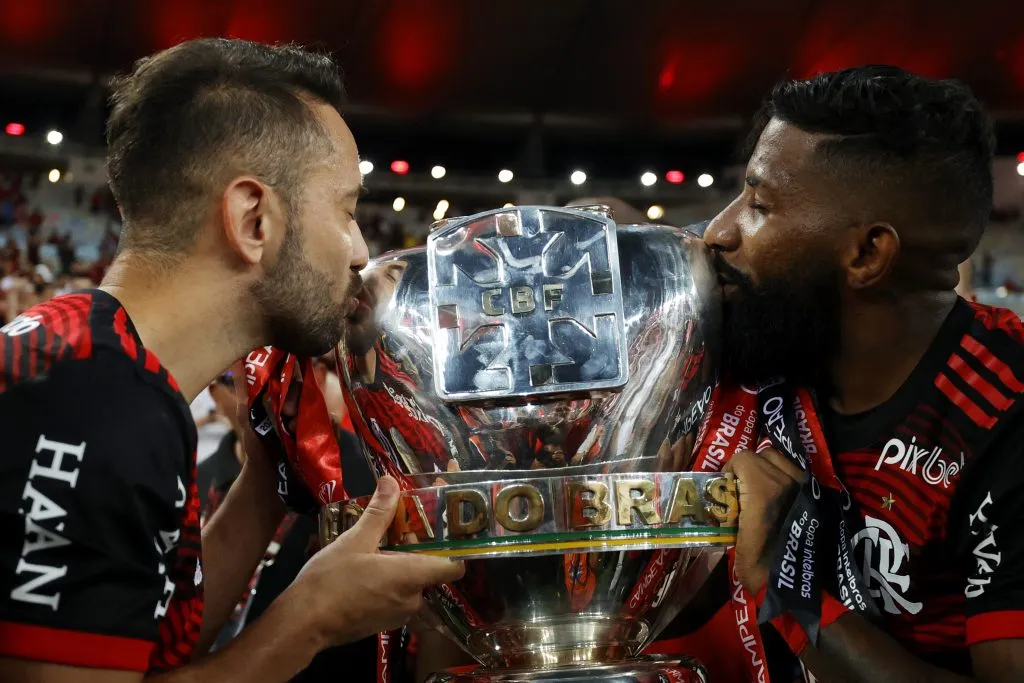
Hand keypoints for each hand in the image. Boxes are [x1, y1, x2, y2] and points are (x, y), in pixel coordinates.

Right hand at [289, 476, 465, 647]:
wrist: (302, 624)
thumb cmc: (331, 581)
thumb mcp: (355, 541)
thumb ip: (379, 513)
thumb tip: (391, 481)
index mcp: (412, 577)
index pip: (455, 566)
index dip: (456, 547)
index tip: (446, 528)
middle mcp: (412, 598)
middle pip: (429, 568)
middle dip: (417, 547)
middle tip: (401, 524)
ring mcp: (398, 614)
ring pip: (410, 582)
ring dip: (400, 562)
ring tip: (379, 541)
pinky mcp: (383, 622)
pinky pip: (395, 595)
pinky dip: (388, 579)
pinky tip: (368, 565)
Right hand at [724, 448, 802, 594]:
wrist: (795, 588)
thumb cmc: (758, 568)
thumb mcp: (732, 538)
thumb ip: (727, 511)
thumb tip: (720, 498)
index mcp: (764, 490)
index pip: (743, 458)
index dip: (730, 469)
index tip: (725, 487)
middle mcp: (787, 482)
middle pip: (762, 455)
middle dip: (748, 467)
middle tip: (740, 488)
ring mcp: (804, 488)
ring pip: (782, 461)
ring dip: (767, 469)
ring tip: (760, 491)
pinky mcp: (814, 498)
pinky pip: (796, 475)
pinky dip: (784, 479)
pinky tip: (778, 499)